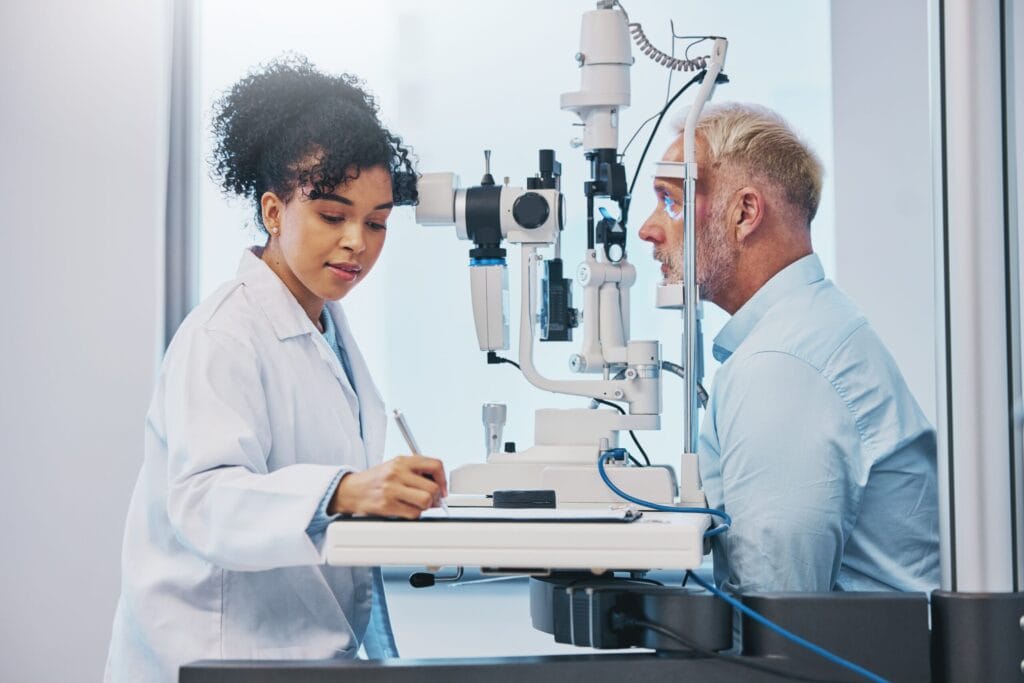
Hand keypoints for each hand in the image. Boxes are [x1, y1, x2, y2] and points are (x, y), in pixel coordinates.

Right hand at [329, 455, 447, 518]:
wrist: (351, 490)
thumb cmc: (376, 479)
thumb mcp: (395, 466)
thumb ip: (416, 471)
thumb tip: (440, 487)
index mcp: (402, 460)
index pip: (435, 465)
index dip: (443, 479)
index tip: (443, 488)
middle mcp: (397, 472)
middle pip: (433, 487)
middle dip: (436, 497)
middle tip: (432, 501)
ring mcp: (392, 489)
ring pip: (425, 501)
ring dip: (425, 507)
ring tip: (418, 505)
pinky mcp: (387, 505)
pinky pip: (413, 514)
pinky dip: (414, 514)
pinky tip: (406, 509)